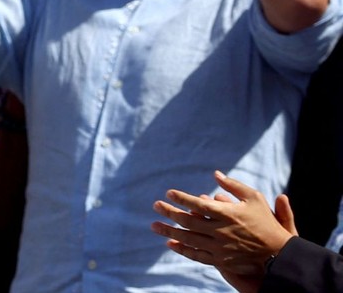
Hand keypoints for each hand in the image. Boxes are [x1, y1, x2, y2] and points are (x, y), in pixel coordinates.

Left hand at [152, 171, 295, 275]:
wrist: (278, 253)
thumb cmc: (265, 222)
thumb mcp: (254, 198)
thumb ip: (233, 186)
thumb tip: (215, 174)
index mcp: (227, 214)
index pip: (198, 204)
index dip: (181, 198)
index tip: (169, 193)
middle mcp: (220, 231)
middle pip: (188, 221)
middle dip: (169, 212)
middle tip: (155, 206)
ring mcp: (219, 247)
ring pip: (188, 238)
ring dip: (169, 231)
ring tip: (154, 225)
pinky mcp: (220, 260)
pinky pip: (196, 255)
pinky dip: (182, 249)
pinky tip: (170, 243)